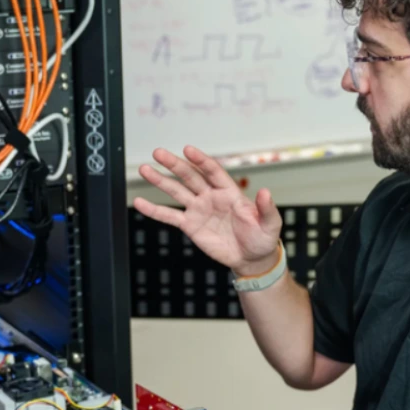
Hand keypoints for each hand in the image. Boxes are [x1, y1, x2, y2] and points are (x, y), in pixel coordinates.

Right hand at [133, 146, 281, 275]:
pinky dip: (154, 210)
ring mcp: (199, 209)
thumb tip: (265, 192)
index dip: (201, 161)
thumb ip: (267, 208)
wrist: (252, 258)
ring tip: (144, 169)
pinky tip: (139, 203)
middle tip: (157, 152)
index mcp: (230, 192)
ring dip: (160, 181)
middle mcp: (211, 196)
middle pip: (190, 176)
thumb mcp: (270, 224)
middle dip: (174, 164)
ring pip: (176, 191)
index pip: (212, 171)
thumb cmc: (263, 238)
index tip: (188, 150)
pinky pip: (169, 216)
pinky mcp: (191, 226)